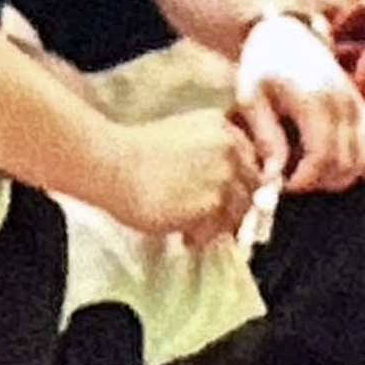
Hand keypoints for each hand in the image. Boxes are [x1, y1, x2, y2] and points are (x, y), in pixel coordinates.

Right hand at [112, 109, 261, 245]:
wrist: (112, 165)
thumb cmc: (135, 151)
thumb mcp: (182, 135)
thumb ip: (211, 152)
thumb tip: (229, 183)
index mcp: (222, 127)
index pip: (252, 161)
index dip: (241, 183)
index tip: (230, 196)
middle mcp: (230, 149)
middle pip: (252, 188)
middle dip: (234, 206)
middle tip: (213, 218)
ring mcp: (224, 176)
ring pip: (240, 212)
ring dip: (219, 225)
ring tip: (193, 227)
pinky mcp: (213, 203)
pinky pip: (219, 230)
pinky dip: (203, 237)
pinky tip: (184, 235)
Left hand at [234, 12, 364, 193]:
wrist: (286, 34)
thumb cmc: (263, 66)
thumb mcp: (250, 97)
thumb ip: (266, 137)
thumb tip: (274, 175)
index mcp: (314, 100)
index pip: (322, 155)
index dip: (305, 179)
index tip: (286, 184)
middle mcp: (343, 102)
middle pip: (346, 162)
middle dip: (320, 180)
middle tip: (296, 177)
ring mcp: (358, 103)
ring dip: (344, 174)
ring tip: (316, 169)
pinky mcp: (364, 104)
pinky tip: (348, 161)